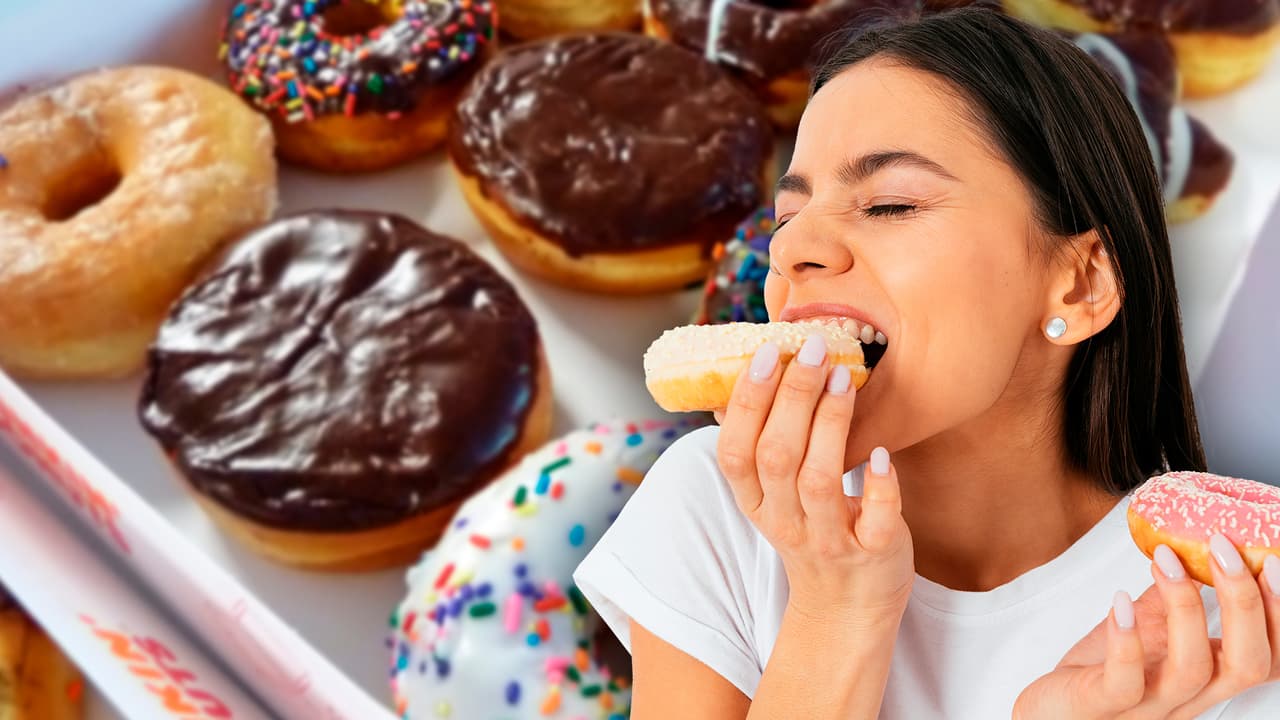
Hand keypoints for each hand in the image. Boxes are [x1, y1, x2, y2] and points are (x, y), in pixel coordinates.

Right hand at [715, 334, 914, 628]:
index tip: (767, 351)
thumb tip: (732, 386)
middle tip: (815, 347)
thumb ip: (756, 447)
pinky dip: (880, 486)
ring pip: (819, 481)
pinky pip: (875, 520)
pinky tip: (884, 453)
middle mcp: (784, 521)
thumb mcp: (771, 496)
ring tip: (844, 378)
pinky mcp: (873, 553)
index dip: (748, 399)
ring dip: (830, 425)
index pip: (736, 449)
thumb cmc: (812, 530)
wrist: (847, 608)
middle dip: (793, 396)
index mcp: (754, 502)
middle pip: (776, 456)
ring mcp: (827, 540)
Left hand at [1014, 539, 1279, 719]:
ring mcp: (1147, 709)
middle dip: (1246, 604)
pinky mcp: (1101, 708)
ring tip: (1165, 559)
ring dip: (1185, 607)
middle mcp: (1187, 699)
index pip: (1267, 659)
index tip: (1271, 563)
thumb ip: (1169, 598)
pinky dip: (1127, 640)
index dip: (1279, 616)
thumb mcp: (1145, 629)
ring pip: (1192, 671)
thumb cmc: (1099, 671)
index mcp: (1206, 678)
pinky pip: (1125, 682)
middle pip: (1246, 665)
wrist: (1050, 713)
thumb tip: (1188, 544)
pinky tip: (1120, 600)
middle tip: (1224, 548)